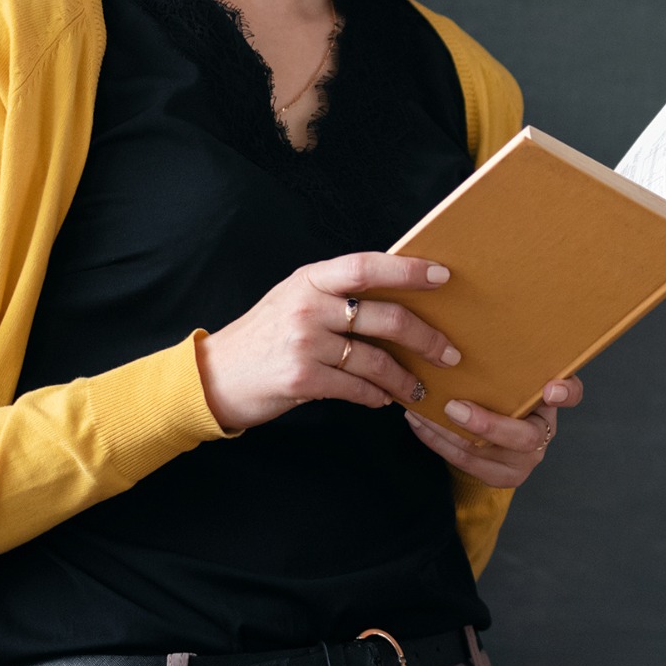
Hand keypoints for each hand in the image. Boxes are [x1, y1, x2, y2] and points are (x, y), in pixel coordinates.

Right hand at [195, 253, 461, 432]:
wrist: (215, 377)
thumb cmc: (265, 336)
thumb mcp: (294, 299)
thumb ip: (336, 293)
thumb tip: (398, 296)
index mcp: (310, 279)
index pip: (366, 266)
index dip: (407, 270)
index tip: (442, 277)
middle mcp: (308, 306)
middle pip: (382, 316)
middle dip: (424, 336)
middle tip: (449, 352)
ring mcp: (304, 343)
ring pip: (374, 359)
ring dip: (404, 378)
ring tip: (419, 387)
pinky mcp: (301, 379)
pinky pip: (356, 388)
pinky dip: (377, 396)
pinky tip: (385, 399)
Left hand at [404, 376, 583, 488]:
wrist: (497, 438)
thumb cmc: (504, 395)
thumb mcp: (514, 377)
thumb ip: (514, 359)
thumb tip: (497, 317)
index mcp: (550, 404)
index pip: (572, 395)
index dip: (566, 393)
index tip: (552, 388)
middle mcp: (542, 437)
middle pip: (524, 438)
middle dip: (486, 424)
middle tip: (453, 407)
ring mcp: (521, 463)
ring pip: (484, 453)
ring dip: (446, 433)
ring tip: (421, 411)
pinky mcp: (497, 477)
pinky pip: (463, 463)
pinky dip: (436, 442)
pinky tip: (418, 422)